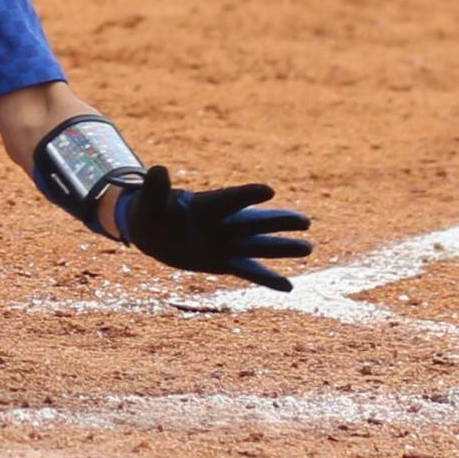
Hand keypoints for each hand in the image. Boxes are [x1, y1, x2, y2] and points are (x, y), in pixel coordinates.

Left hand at [118, 165, 311, 291]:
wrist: (155, 234)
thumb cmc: (153, 212)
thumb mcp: (150, 202)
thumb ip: (156, 188)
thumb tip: (157, 170)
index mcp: (208, 205)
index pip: (231, 199)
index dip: (248, 195)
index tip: (269, 191)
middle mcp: (223, 224)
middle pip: (254, 223)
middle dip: (277, 222)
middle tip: (304, 220)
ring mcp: (226, 244)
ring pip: (257, 247)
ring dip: (282, 249)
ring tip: (308, 247)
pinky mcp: (224, 263)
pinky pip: (248, 272)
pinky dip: (266, 280)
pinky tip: (289, 287)